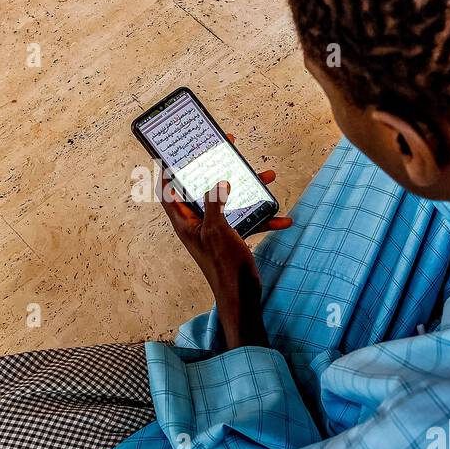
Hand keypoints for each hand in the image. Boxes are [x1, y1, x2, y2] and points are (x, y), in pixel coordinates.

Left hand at [159, 148, 291, 348]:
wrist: (242, 297)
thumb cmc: (224, 267)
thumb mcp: (216, 230)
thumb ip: (214, 203)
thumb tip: (217, 183)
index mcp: (185, 222)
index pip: (168, 192)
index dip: (168, 173)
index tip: (173, 155)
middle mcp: (198, 224)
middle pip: (203, 190)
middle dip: (217, 171)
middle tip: (227, 151)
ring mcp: (216, 230)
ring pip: (230, 202)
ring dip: (248, 190)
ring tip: (268, 176)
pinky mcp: (233, 238)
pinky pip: (247, 220)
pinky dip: (263, 218)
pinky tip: (282, 217)